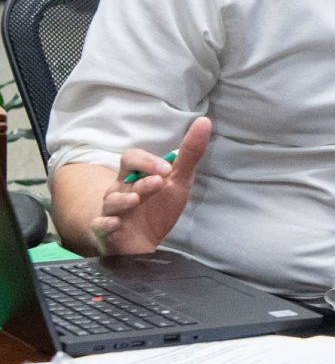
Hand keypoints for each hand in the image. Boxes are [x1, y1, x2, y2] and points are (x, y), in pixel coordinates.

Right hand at [92, 117, 210, 255]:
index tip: (168, 168)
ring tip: (136, 200)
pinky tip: (116, 223)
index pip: (132, 158)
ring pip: (112, 202)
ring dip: (125, 200)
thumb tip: (204, 122)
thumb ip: (189, 154)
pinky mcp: (106, 232)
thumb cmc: (158, 206)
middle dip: (140, 180)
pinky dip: (106, 224)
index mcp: (135, 176)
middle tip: (159, 182)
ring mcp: (111, 211)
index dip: (148, 161)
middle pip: (122, 178)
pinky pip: (100, 226)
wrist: (145, 241)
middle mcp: (120, 190)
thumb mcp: (178, 181)